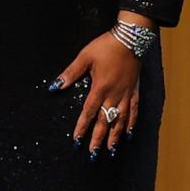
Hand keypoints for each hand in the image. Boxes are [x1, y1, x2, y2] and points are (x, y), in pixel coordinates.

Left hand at [51, 26, 142, 157]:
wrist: (131, 38)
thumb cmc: (107, 46)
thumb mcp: (85, 57)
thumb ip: (71, 73)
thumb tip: (55, 86)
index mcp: (100, 87)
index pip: (88, 112)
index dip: (82, 127)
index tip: (76, 140)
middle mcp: (114, 94)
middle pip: (105, 120)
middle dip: (98, 138)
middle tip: (93, 153)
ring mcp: (125, 93)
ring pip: (120, 119)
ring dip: (115, 135)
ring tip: (111, 149)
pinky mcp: (134, 89)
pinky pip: (134, 109)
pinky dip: (131, 122)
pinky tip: (129, 132)